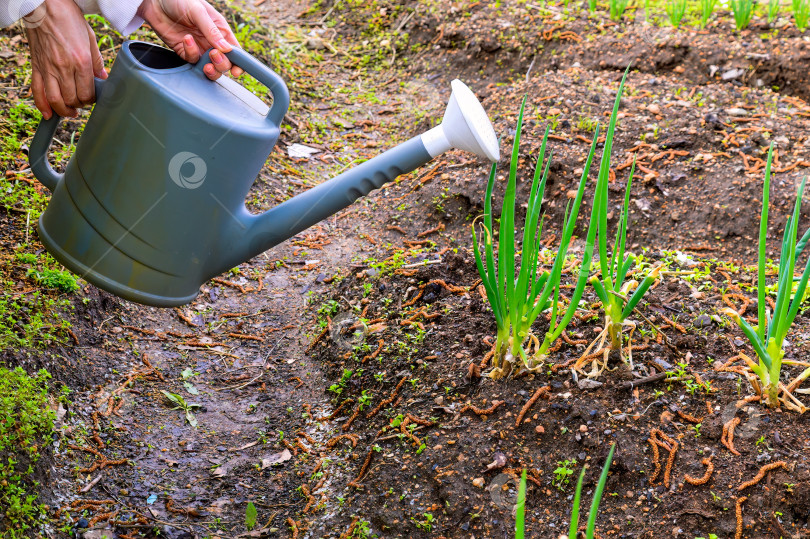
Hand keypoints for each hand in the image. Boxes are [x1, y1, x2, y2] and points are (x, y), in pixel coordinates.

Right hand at [24, 0, 106, 118]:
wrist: (44, 4)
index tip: (93, 98)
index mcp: (81, 61)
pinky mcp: (36, 65)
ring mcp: (48, 68)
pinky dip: (42, 105)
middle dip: (79, 105)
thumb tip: (103, 77)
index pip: (88, 93)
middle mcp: (64, 67)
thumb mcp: (90, 37)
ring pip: (55, 100)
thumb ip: (97, 60)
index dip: (92, 100)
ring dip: (63, 110)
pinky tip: (48, 113)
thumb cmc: (68, 17)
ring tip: (70, 112)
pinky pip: (37, 90)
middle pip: (72, 99)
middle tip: (82, 102)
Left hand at [137, 0, 242, 79]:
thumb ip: (211, 31)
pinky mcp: (185, 52)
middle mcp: (212, 41)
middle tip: (213, 56)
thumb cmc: (179, 0)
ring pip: (211, 67)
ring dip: (210, 69)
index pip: (235, 50)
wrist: (155, 2)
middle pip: (225, 63)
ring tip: (206, 64)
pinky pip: (192, 60)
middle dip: (222, 64)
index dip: (239, 63)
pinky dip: (191, 54)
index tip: (236, 70)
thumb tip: (226, 49)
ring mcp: (199, 48)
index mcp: (221, 30)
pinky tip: (186, 40)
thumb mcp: (198, 11)